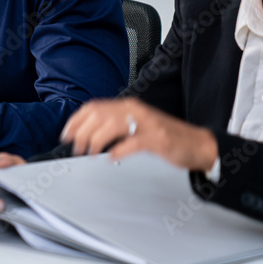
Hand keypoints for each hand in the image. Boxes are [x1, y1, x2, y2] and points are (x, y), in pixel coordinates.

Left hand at [62, 98, 217, 170]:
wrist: (197, 144)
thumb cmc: (164, 138)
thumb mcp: (135, 126)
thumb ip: (114, 126)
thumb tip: (87, 135)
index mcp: (128, 106)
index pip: (93, 107)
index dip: (75, 121)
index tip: (65, 135)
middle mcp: (135, 110)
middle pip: (98, 115)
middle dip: (82, 133)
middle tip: (77, 150)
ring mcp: (147, 123)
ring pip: (111, 125)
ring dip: (96, 141)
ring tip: (91, 154)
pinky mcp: (158, 138)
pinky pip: (133, 142)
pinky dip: (119, 150)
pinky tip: (112, 158)